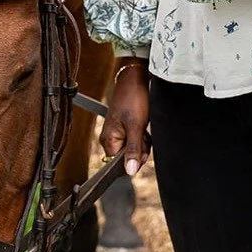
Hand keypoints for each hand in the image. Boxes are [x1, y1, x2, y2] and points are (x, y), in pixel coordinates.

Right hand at [100, 61, 150, 176]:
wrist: (136, 80)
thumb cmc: (133, 99)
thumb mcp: (136, 127)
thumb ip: (133, 150)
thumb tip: (129, 172)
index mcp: (108, 140)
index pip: (119, 164)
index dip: (133, 158)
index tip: (140, 146)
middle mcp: (110, 139)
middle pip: (127, 157)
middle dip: (139, 149)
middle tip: (142, 133)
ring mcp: (118, 133)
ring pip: (133, 149)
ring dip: (142, 142)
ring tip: (142, 127)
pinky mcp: (125, 129)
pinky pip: (135, 141)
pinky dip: (141, 136)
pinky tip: (143, 126)